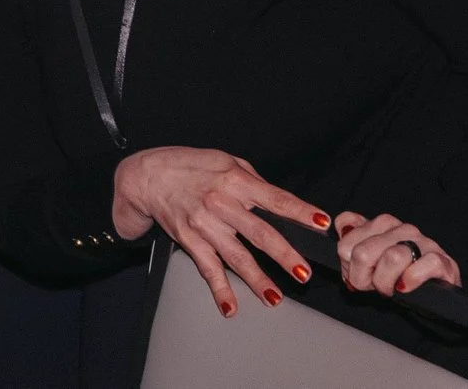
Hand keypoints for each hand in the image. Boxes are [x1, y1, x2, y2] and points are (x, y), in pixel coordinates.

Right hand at [111, 146, 325, 316]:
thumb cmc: (188, 166)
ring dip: (256, 279)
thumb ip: (253, 181)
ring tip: (275, 298)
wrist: (146, 175)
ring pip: (235, 256)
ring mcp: (204, 224)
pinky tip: (230, 307)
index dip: (299, 211)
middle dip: (283, 254)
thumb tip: (280, 203)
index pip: (274, 198)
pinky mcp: (189, 240)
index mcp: (234, 180)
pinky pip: (207, 268)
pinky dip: (218, 289)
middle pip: (258, 232)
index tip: (321, 223)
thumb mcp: (224, 160)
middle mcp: (220, 203)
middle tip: (303, 273)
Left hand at [334, 211, 461, 295]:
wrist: (433, 297)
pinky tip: (406, 286)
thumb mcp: (368, 260)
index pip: (346, 231)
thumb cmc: (396, 277)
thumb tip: (338, 228)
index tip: (353, 271)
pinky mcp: (443, 261)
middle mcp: (401, 228)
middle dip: (361, 276)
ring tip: (390, 289)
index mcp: (380, 223)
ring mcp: (424, 243)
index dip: (345, 260)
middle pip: (362, 251)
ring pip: (392, 257)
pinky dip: (411, 280)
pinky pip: (422, 266)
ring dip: (385, 282)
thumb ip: (349, 241)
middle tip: (370, 285)